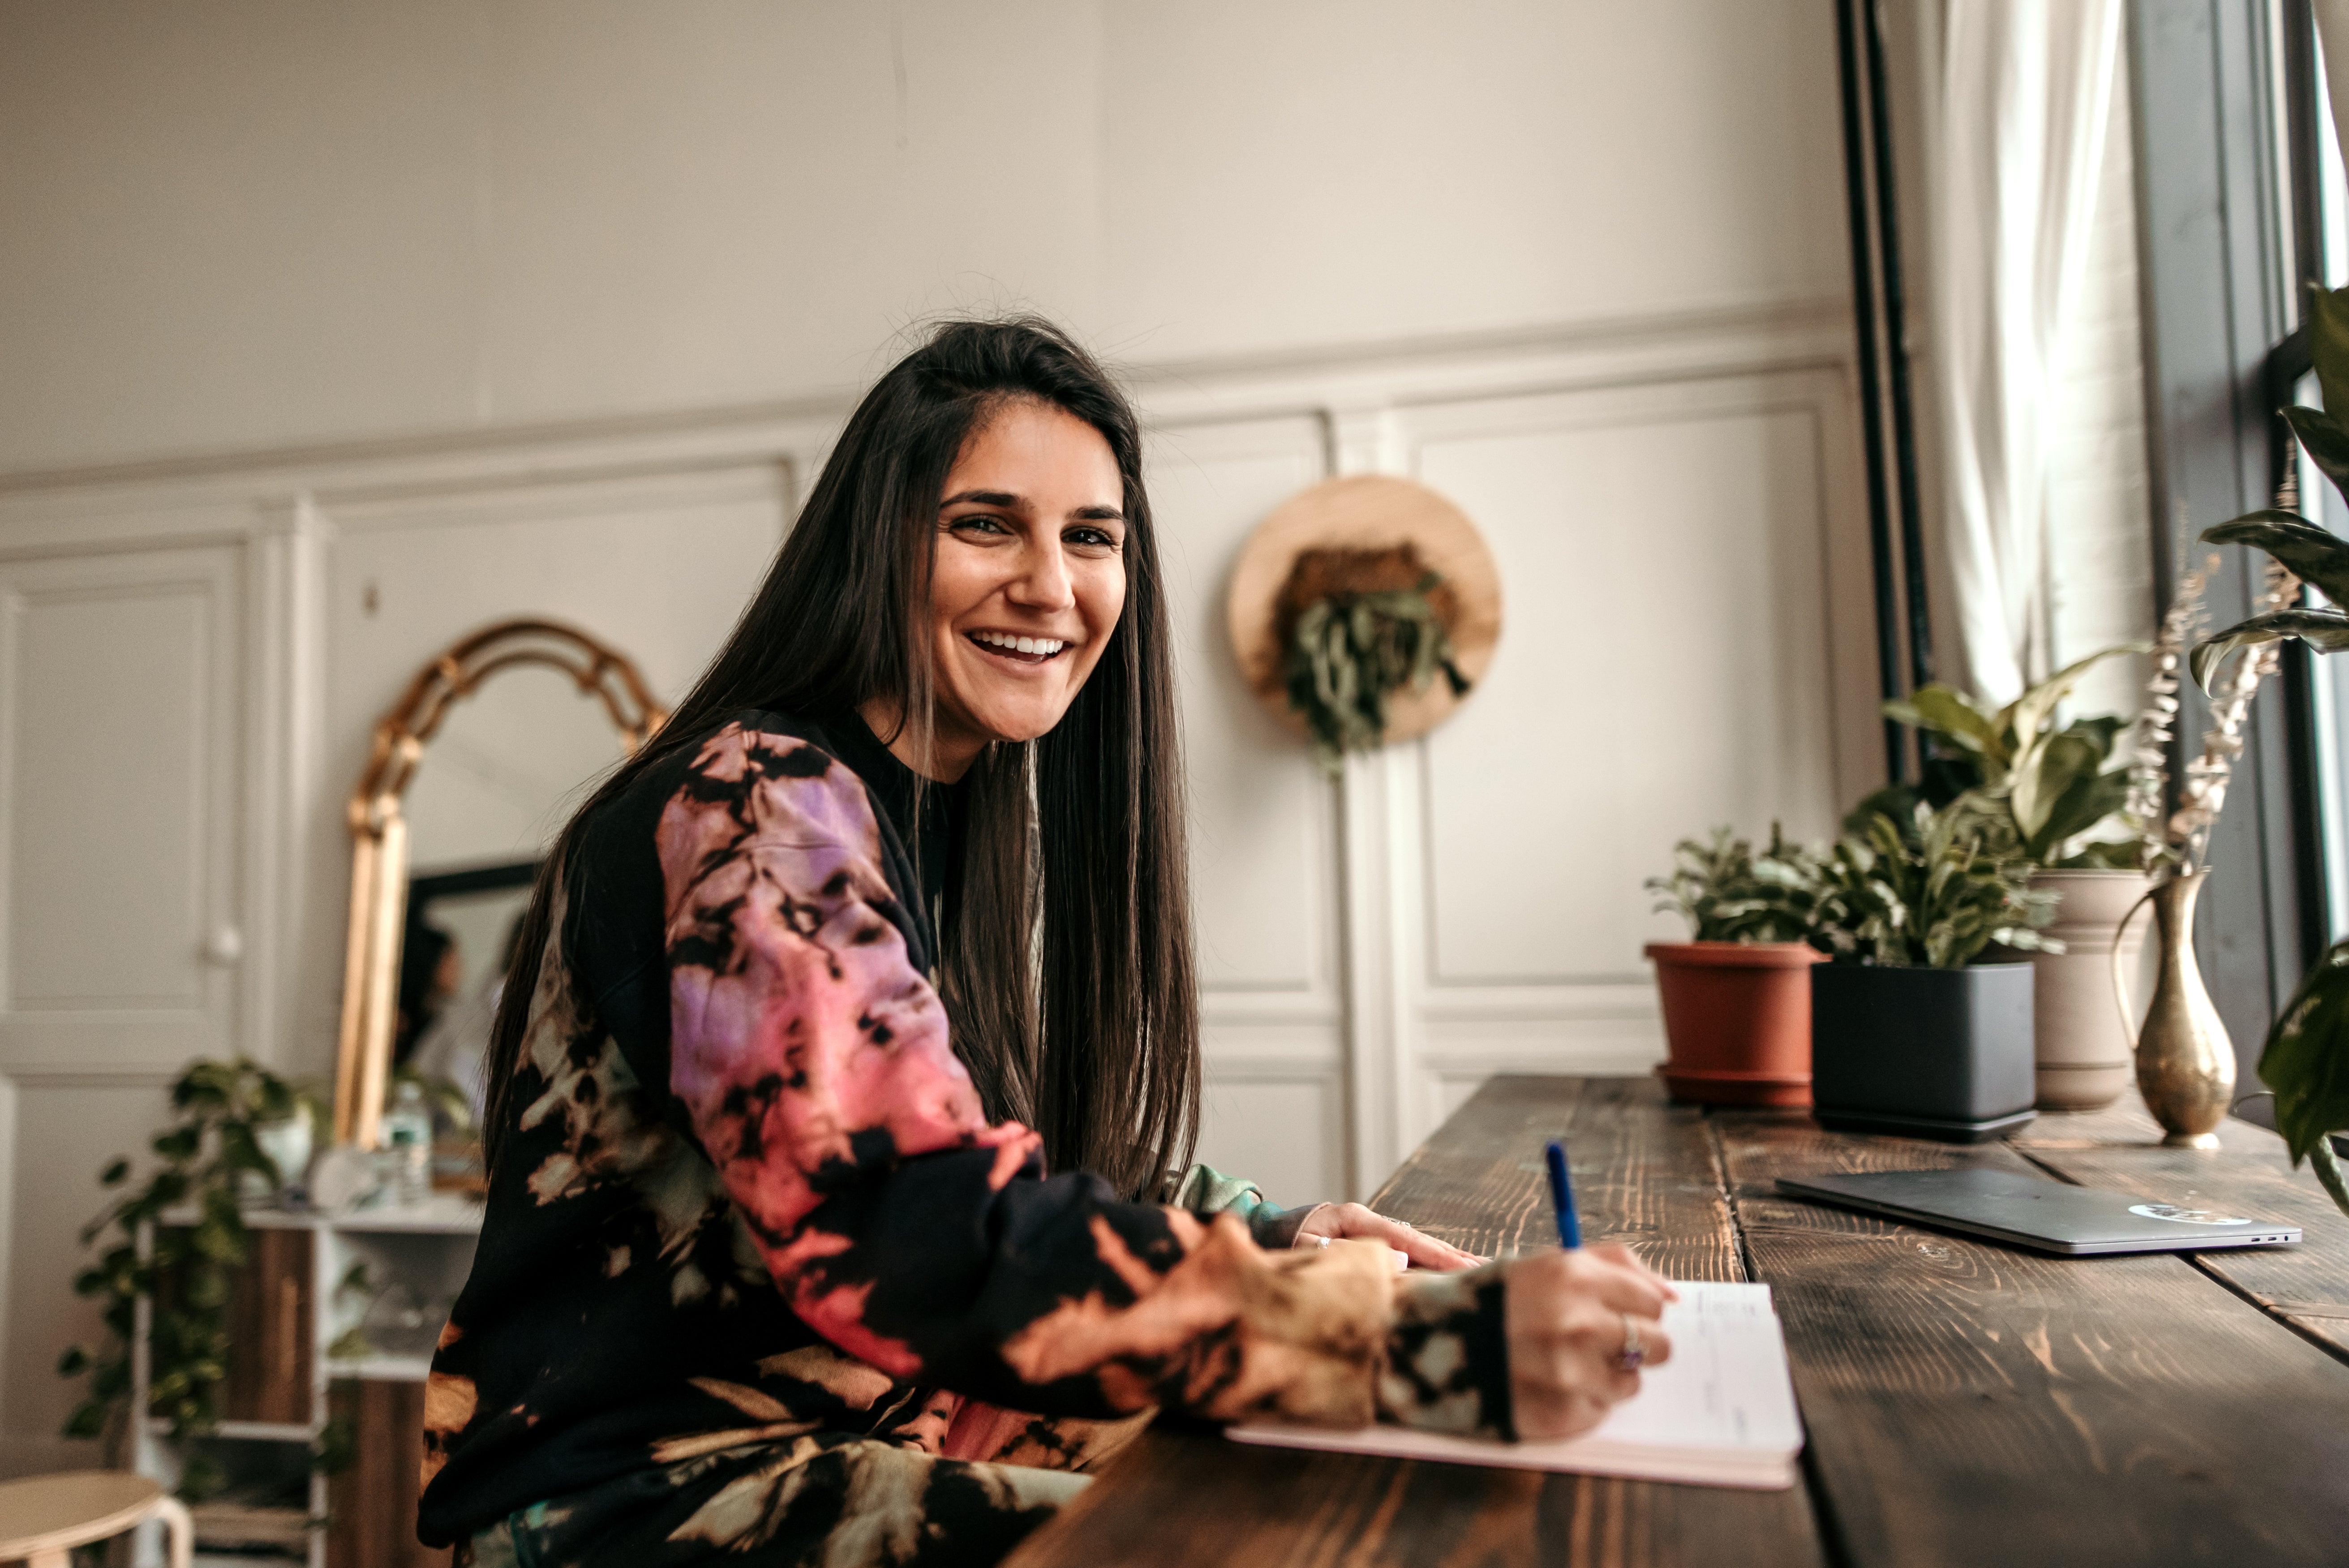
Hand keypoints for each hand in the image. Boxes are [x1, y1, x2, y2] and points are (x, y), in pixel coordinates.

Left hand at [1292, 1202, 1482, 1269]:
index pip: (1405, 1238)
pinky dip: (1425, 1258)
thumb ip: (1345, 1253)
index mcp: (1354, 1218)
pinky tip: (1443, 1269)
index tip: (1466, 1267)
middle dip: (1450, 1255)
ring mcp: (1369, 1227)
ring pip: (1413, 1243)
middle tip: (1485, 1269)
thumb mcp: (1305, 1247)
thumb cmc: (1281, 1239)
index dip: (1437, 1255)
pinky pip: (1402, 1249)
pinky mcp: (1367, 1237)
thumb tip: (1399, 1261)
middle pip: (1417, 1238)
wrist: (1266, 1225)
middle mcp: (1366, 1219)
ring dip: (1442, 1257)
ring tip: (1474, 1269)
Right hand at [1502, 1244, 1675, 1439]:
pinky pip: (1601, 1411)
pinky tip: (1550, 1385)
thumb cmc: (1503, 1301)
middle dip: (1635, 1345)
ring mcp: (1570, 1373)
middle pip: (1658, 1345)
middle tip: (1598, 1342)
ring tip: (1566, 1363)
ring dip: (1607, 1376)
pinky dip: (1581, 1401)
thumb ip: (1618, 1266)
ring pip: (1632, 1383)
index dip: (1635, 1310)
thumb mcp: (1552, 1262)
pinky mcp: (1562, 1414)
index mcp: (1576, 1277)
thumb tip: (1674, 1297)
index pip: (1653, 1303)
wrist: (1437, 1345)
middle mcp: (1578, 1323)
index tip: (1612, 1313)